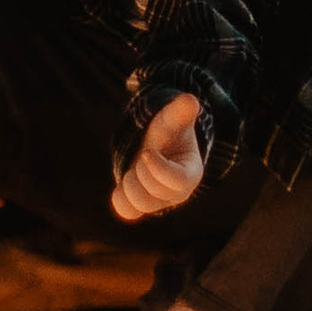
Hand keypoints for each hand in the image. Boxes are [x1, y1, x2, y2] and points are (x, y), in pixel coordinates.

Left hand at [110, 94, 207, 221]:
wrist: (157, 147)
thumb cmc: (169, 133)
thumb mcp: (174, 120)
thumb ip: (181, 112)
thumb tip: (190, 100)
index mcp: (190, 173)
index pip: (178, 181)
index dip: (159, 168)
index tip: (147, 152)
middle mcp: (176, 194)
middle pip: (155, 195)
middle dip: (142, 172)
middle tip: (143, 156)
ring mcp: (158, 203)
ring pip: (139, 205)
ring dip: (129, 184)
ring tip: (134, 168)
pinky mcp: (140, 206)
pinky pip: (127, 211)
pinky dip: (120, 198)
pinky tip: (125, 179)